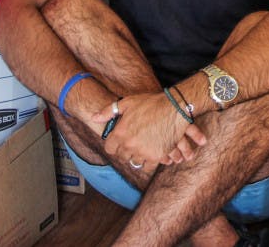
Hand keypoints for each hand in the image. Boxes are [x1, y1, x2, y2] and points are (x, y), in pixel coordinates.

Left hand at [92, 92, 206, 168]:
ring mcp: (142, 152)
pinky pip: (147, 167)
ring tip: (142, 149)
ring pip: (134, 162)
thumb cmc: (151, 103)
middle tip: (132, 144)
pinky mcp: (156, 156)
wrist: (174, 108)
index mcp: (120, 132)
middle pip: (122, 156)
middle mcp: (129, 144)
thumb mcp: (128, 102)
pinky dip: (148, 163)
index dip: (113, 146)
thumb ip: (109, 111)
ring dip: (137, 157)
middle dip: (126, 151)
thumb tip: (94, 118)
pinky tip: (151, 155)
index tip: (119, 143)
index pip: (109, 148)